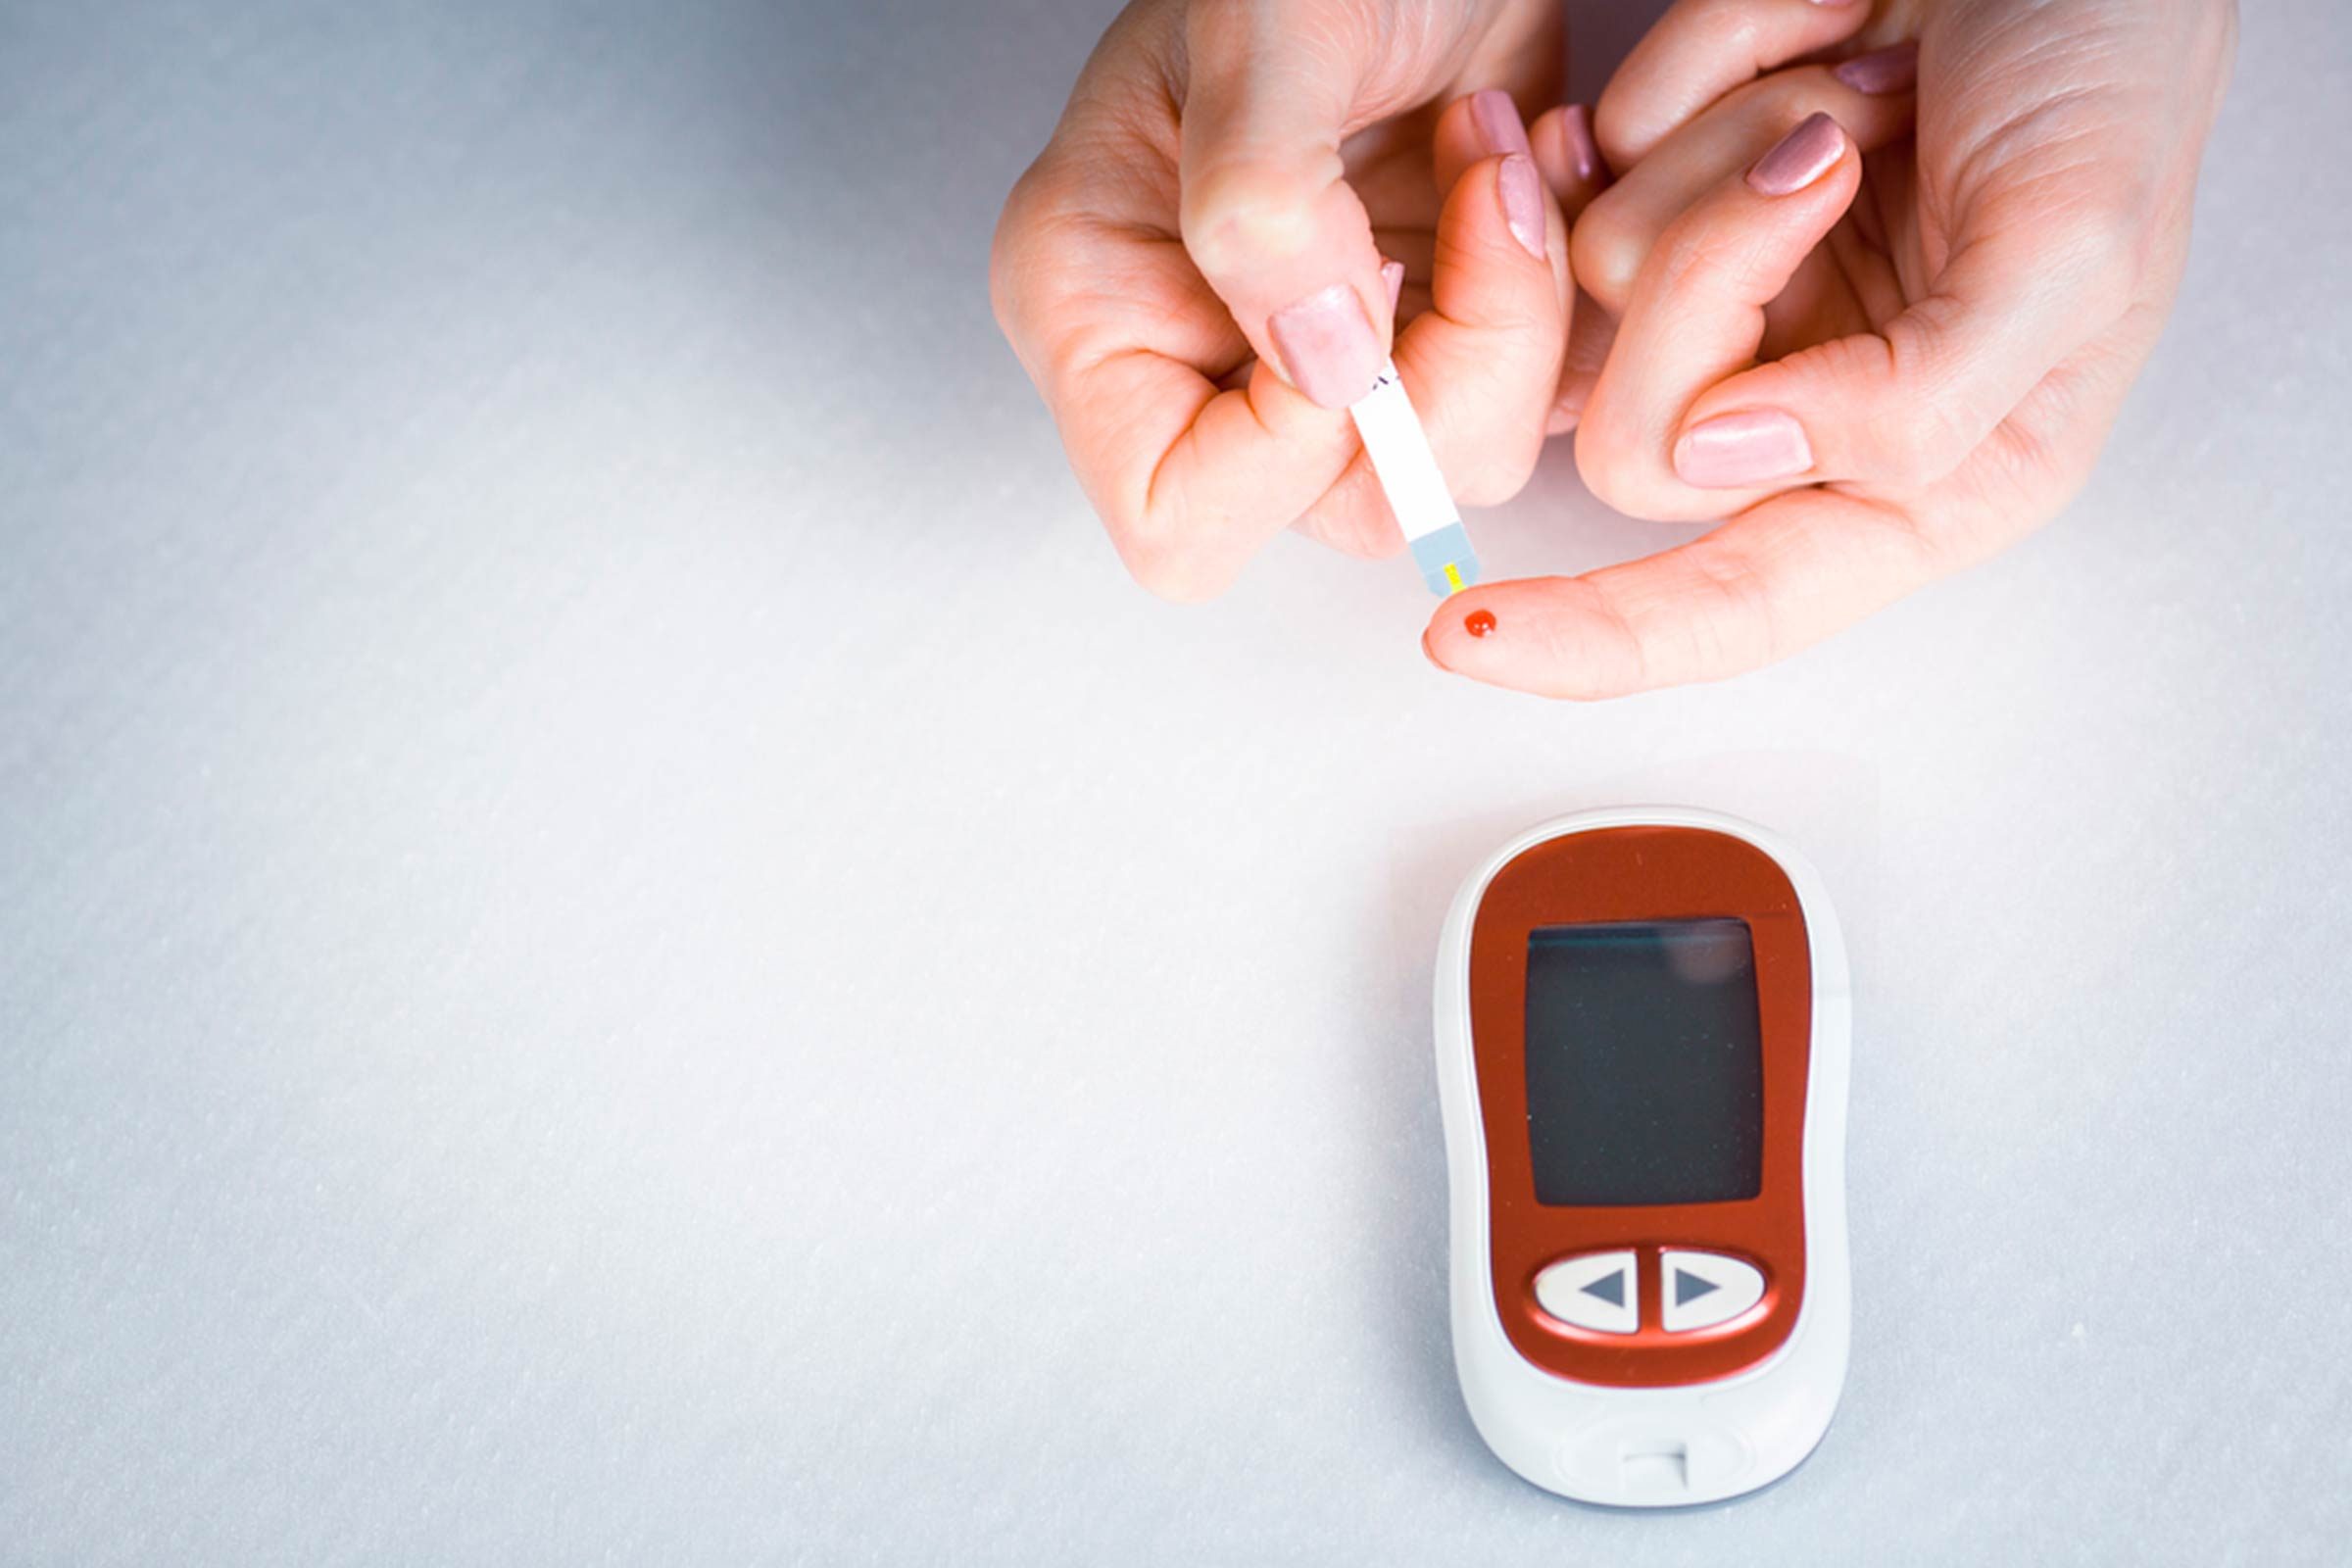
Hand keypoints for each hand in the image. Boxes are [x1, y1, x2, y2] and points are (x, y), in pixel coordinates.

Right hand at [991, 0, 1603, 599]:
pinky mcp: (1444, 329)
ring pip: (1465, 463)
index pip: (1178, 518)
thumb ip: (1263, 205)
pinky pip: (1546, 395)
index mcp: (1102, 313)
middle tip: (1480, 194)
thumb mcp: (1261, 26)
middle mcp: (1209, 361)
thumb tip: (1326, 371)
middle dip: (1453, 368)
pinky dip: (1573, 292)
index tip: (1361, 284)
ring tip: (1504, 147)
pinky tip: (1538, 165)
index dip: (1289, 450)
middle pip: (1347, 509)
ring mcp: (1336, 357)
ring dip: (1524, 305)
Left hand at [1425, 0, 2236, 697]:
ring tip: (1860, 87)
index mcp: (1918, 478)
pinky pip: (1599, 159)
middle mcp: (1800, 413)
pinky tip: (1816, 40)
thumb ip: (1918, 399)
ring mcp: (1724, 302)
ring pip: (1599, 280)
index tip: (1469, 636)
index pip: (1731, 607)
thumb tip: (1725, 459)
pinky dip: (1703, 73)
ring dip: (1733, 146)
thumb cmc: (2114, 82)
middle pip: (1635, 436)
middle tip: (1831, 152)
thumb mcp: (2073, 252)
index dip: (1598, 640)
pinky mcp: (1673, 192)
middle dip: (1719, 269)